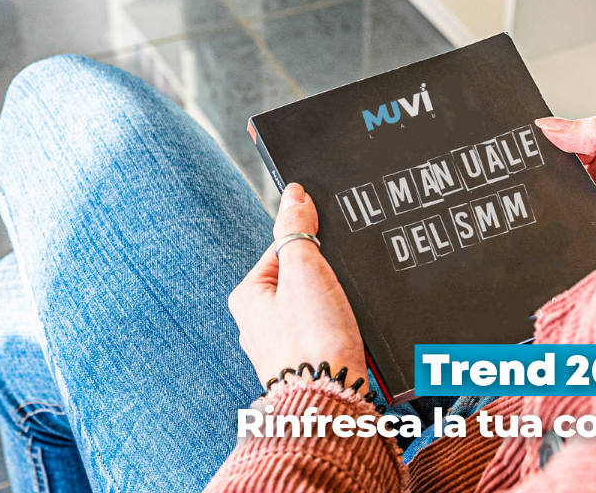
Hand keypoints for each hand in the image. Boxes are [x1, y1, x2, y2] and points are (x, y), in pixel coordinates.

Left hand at [229, 183, 366, 391]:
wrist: (331, 401)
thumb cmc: (313, 340)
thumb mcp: (305, 270)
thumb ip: (296, 228)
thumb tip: (294, 195)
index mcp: (247, 295)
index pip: (284, 248)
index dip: (315, 248)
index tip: (330, 263)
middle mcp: (257, 322)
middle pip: (303, 278)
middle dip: (329, 282)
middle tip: (339, 296)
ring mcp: (279, 346)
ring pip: (318, 307)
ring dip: (337, 310)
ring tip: (342, 322)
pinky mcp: (304, 365)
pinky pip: (326, 334)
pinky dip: (341, 332)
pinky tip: (347, 338)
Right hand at [535, 116, 595, 243]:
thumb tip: (554, 124)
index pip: (576, 138)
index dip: (552, 140)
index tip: (526, 145)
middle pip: (569, 171)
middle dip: (551, 174)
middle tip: (531, 178)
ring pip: (571, 201)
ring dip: (561, 203)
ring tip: (548, 204)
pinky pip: (582, 228)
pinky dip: (573, 229)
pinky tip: (567, 228)